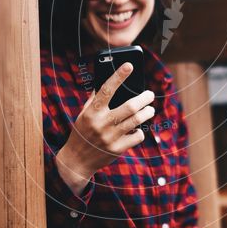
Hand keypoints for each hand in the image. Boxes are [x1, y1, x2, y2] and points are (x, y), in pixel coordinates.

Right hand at [56, 61, 154, 193]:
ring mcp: (110, 137)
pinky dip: (140, 130)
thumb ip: (94, 100)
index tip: (129, 65)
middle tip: (149, 94)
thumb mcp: (83, 115)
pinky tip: (138, 128)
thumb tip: (106, 82)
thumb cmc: (82, 133)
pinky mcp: (117, 149)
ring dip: (148, 112)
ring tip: (150, 109)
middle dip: (145, 98)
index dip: (119, 76)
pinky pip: (137, 136)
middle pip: (130, 106)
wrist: (76, 161)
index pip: (107, 90)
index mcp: (92, 112)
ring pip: (137, 120)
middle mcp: (101, 124)